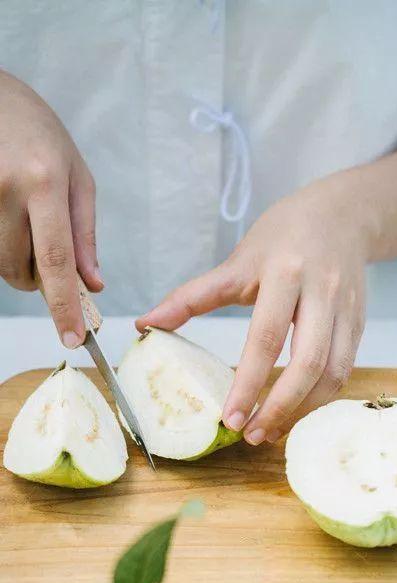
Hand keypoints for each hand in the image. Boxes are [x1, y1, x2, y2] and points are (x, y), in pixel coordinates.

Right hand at [0, 70, 101, 346]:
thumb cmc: (40, 135)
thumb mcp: (77, 178)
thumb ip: (85, 236)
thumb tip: (93, 285)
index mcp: (44, 183)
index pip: (56, 261)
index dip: (64, 306)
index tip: (73, 338)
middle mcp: (6, 190)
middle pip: (22, 271)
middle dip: (39, 279)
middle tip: (45, 248)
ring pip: (0, 264)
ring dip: (17, 262)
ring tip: (24, 223)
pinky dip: (1, 246)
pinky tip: (6, 217)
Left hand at [137, 173, 371, 443]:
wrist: (342, 215)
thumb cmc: (283, 236)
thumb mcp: (237, 260)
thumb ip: (193, 296)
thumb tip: (146, 325)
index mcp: (286, 273)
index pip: (267, 337)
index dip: (248, 382)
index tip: (230, 418)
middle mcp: (322, 292)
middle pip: (309, 362)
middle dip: (281, 407)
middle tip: (251, 436)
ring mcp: (347, 310)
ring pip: (335, 373)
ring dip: (303, 410)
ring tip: (270, 431)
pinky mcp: (360, 324)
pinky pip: (345, 370)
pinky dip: (320, 398)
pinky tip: (295, 411)